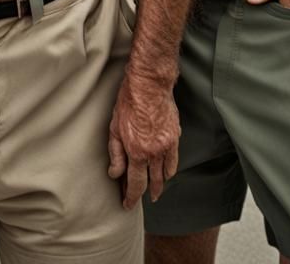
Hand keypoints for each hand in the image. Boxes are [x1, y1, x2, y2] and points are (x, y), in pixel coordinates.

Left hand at [107, 72, 179, 208]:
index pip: (136, 184)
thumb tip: (115, 174)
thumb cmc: (129, 102)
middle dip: (146, 194)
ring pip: (165, 174)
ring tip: (155, 190)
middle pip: (153, 182)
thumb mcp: (114, 128)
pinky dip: (170, 170)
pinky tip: (165, 173)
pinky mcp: (175, 137)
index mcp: (137, 152)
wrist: (150, 84)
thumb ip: (116, 154)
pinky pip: (174, 161)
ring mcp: (167, 146)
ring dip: (160, 184)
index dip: (131, 197)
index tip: (127, 204)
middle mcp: (154, 153)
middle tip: (139, 199)